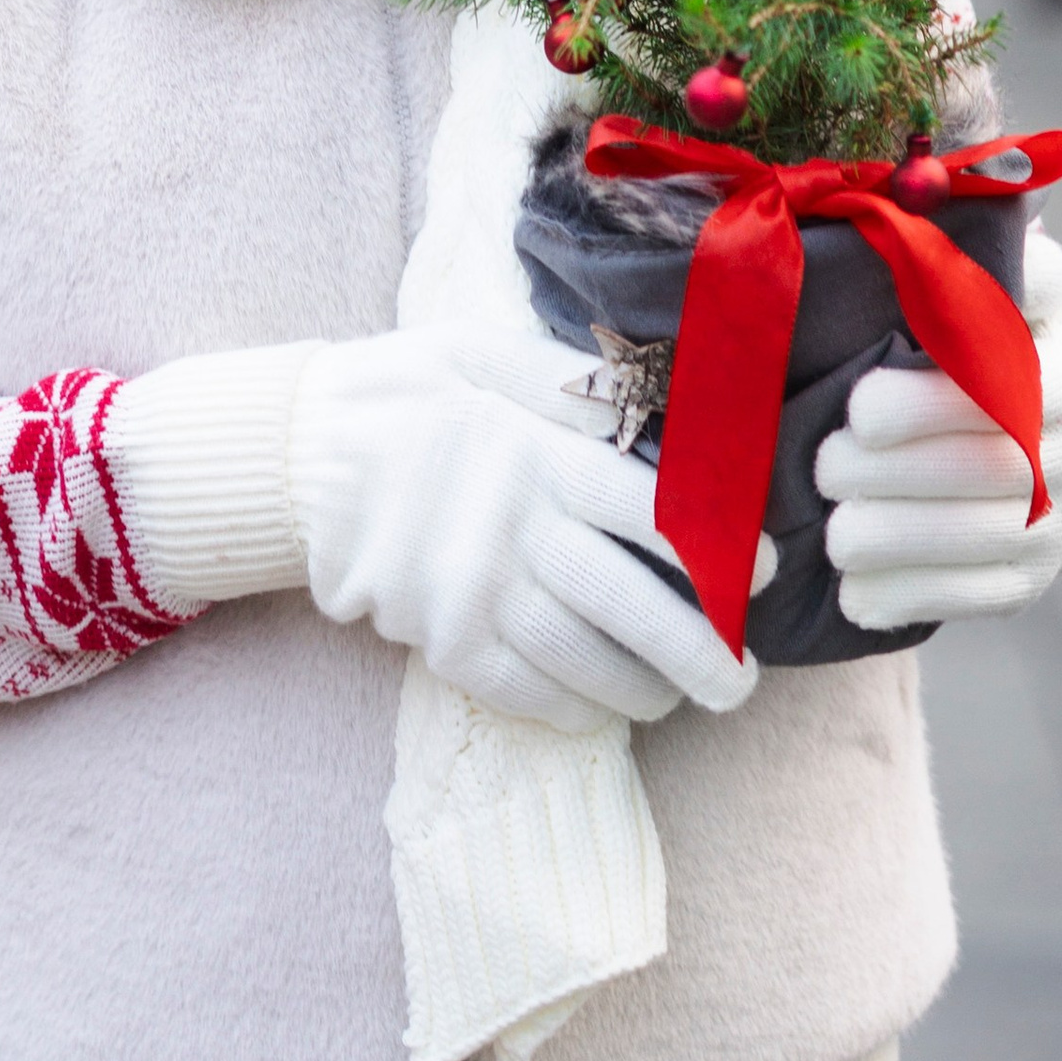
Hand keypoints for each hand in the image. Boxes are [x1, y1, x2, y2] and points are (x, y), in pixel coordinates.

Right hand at [291, 323, 767, 735]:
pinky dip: (575, 709)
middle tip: (744, 679)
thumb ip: (574, 381)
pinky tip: (604, 709)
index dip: (722, 553)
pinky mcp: (441, 640)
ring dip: (647, 690)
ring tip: (683, 695)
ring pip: (585, 663)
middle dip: (703, 653)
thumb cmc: (411, 393)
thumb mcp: (486, 351)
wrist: (298, 453)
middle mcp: (511, 530)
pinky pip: (524, 693)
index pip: (653, 517)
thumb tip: (662, 408)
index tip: (763, 574)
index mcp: (536, 454)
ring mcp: (473, 594)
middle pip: (631, 608)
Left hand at [816, 230, 1061, 633]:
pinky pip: (978, 593)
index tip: (865, 395)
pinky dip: (910, 592)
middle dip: (899, 464)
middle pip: (991, 448)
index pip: (1020, 348)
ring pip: (984, 528)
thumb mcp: (963, 288)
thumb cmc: (951, 345)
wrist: (1008, 444)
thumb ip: (946, 252)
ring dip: (897, 534)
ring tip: (832, 529)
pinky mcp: (1038, 576)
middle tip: (826, 463)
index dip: (941, 377)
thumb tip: (902, 191)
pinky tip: (855, 585)